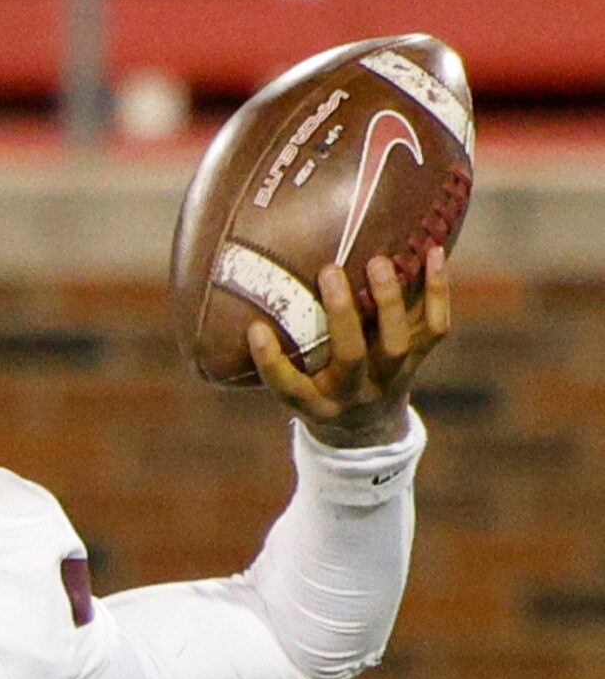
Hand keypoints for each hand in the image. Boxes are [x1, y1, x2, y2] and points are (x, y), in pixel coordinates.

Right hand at [248, 247, 451, 448]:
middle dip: (342, 313)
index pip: (289, 388)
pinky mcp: (419, 359)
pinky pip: (435, 326)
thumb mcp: (292, 386)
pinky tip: (433, 252)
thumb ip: (274, 354)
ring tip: (378, 261)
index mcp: (316, 404)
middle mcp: (354, 393)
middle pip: (350, 356)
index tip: (255, 329)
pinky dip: (438, 290)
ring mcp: (391, 377)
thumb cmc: (316, 390)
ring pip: (397, 342)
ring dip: (389, 301)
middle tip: (328, 271)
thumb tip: (239, 296)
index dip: (272, 362)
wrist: (367, 427)